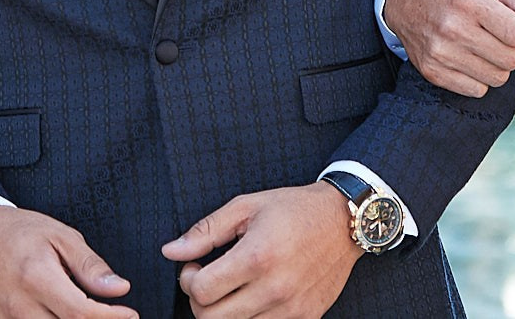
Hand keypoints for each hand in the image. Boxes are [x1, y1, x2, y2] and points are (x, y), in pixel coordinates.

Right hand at [0, 205, 135, 318]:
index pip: (80, 313)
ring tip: (85, 312)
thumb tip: (120, 289)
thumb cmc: (22, 232)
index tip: (130, 314)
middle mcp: (18, 305)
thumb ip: (90, 266)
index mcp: (36, 277)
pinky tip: (62, 314)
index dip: (110, 318)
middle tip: (112, 315)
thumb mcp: (62, 236)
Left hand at [163, 184, 360, 318]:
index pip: (200, 292)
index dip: (188, 279)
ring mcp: (290, 309)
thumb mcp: (246, 206)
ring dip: (224, 311)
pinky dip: (249, 318)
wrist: (343, 222)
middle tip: (207, 278)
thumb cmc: (294, 209)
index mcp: (257, 257)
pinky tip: (252, 296)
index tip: (195, 266)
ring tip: (231, 286)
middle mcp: (274, 289)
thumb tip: (170, 252)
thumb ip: (205, 231)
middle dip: (199, 300)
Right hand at [382, 0, 514, 97]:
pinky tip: (468, 58)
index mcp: (470, 0)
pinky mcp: (432, 71)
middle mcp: (453, 27)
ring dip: (497, 66)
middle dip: (514, 51)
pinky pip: (476, 91)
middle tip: (499, 37)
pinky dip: (479, 78)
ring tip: (483, 46)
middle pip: (512, 60)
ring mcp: (440, 52)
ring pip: (497, 79)